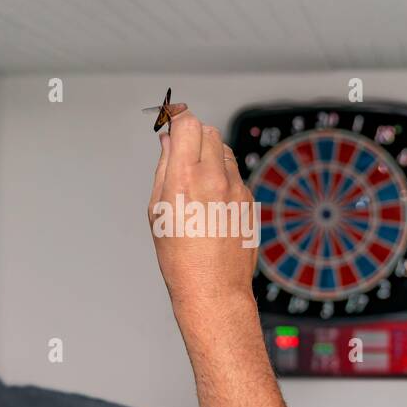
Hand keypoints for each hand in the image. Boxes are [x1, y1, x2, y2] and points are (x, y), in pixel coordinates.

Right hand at [148, 107, 258, 306]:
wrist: (213, 289)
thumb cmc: (180, 258)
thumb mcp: (157, 211)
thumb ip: (164, 168)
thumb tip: (168, 141)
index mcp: (185, 179)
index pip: (187, 124)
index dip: (177, 117)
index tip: (171, 119)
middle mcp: (214, 178)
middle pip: (208, 131)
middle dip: (193, 135)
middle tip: (181, 153)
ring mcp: (237, 188)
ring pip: (224, 150)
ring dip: (209, 155)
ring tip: (196, 184)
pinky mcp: (249, 200)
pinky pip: (235, 174)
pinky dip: (223, 177)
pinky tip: (211, 204)